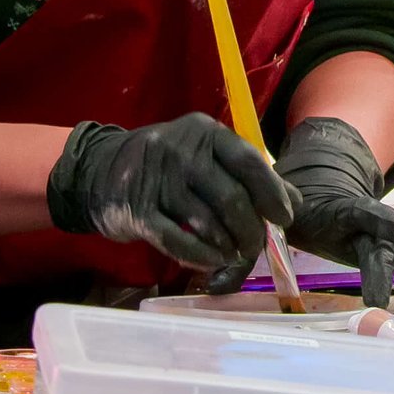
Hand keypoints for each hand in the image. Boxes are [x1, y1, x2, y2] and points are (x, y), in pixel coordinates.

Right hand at [45, 114, 296, 269]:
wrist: (98, 171)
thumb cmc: (166, 166)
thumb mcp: (204, 155)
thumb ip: (247, 174)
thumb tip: (294, 203)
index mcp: (205, 132)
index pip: (248, 161)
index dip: (272, 193)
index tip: (284, 218)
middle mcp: (181, 151)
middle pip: (230, 197)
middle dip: (250, 229)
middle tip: (256, 246)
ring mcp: (157, 180)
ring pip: (207, 222)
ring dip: (228, 246)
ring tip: (235, 255)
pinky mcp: (137, 211)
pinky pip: (178, 241)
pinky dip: (201, 256)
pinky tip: (213, 262)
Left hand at [207, 117, 393, 317]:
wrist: (323, 183)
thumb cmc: (294, 209)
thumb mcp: (271, 224)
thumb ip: (244, 255)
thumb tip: (210, 287)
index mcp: (342, 210)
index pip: (368, 213)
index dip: (383, 228)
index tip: (388, 260)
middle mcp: (371, 221)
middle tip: (393, 309)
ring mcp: (388, 234)